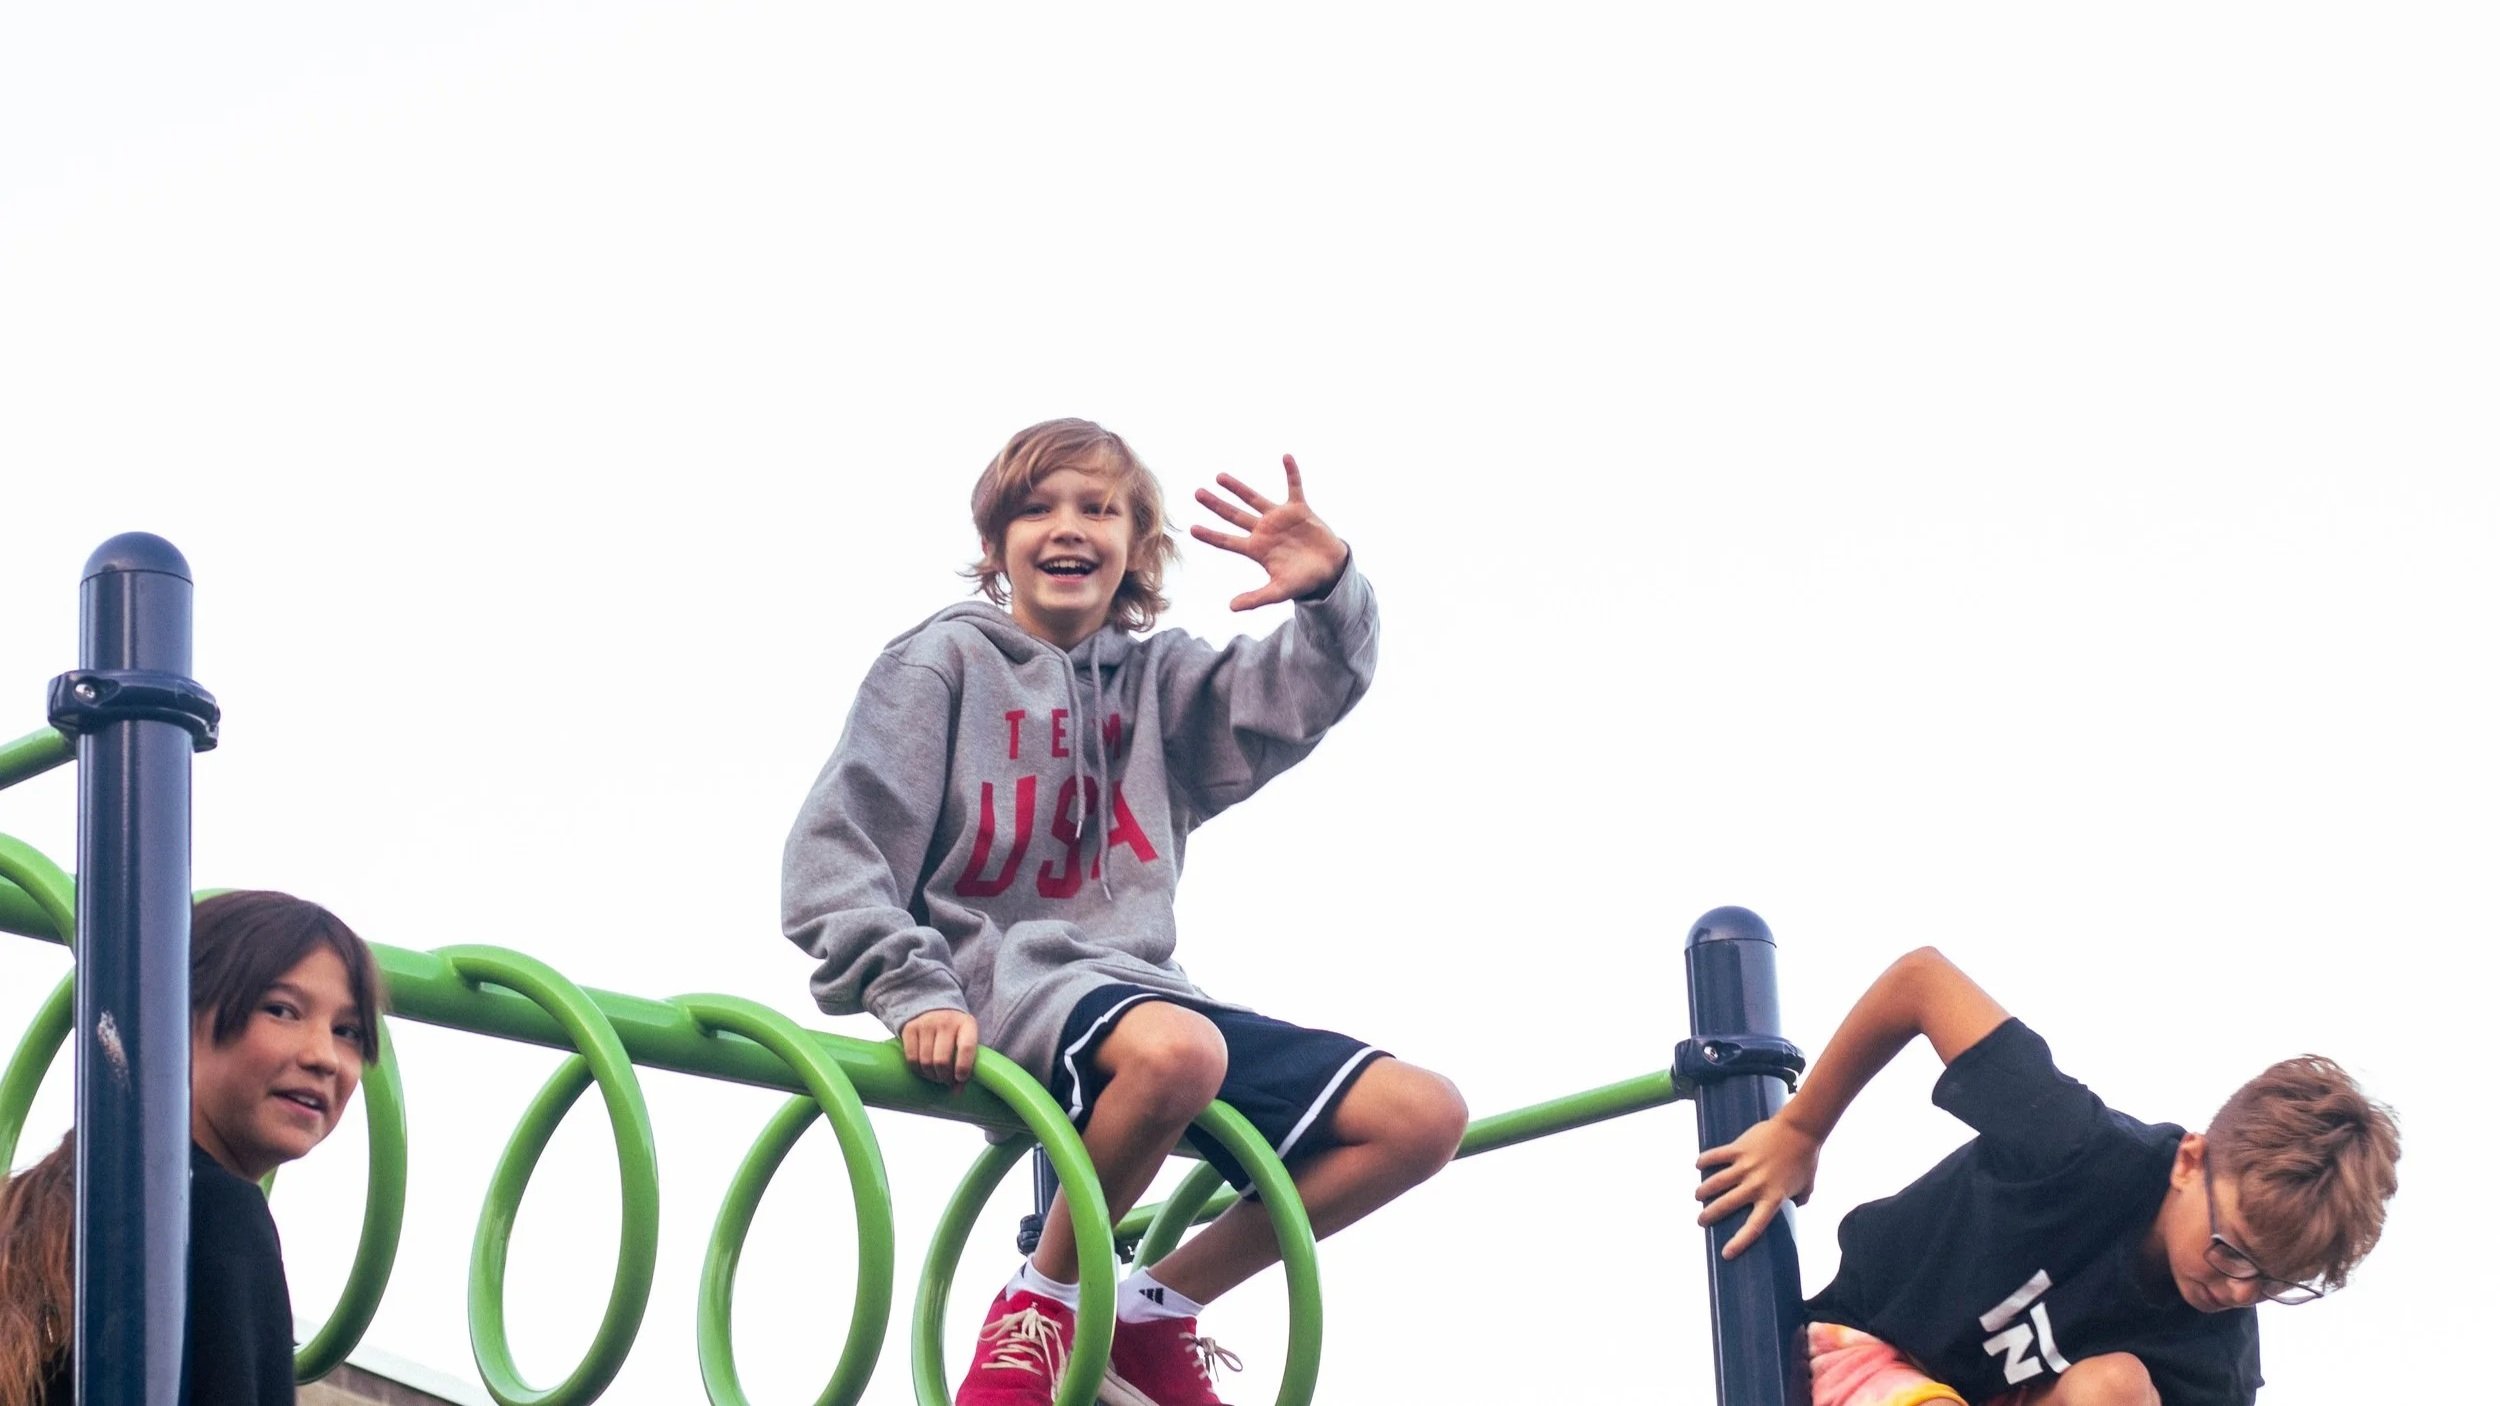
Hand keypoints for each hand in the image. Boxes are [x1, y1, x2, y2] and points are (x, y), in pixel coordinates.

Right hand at [899, 1009, 979, 1091]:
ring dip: (930, 1075)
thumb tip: (956, 1093)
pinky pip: (911, 1058)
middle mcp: (946, 1021)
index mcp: (966, 1024)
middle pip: (942, 1060)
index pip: (966, 1048)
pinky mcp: (910, 1028)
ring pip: (926, 1062)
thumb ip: (965, 1065)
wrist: (933, 1007)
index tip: (960, 1078)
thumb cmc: (955, 1032)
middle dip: (944, 1077)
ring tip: (935, 1075)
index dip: (963, 1067)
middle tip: (946, 1080)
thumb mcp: (965, 1041)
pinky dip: (917, 1069)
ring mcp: (926, 1023)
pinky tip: (924, 1069)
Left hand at [1191, 454, 1350, 610]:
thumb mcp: (1279, 591)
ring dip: (1238, 488)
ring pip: (1254, 498)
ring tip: (1219, 476)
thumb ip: (1256, 598)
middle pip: (1234, 515)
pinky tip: (1286, 457)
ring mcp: (1279, 518)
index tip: (1191, 528)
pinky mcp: (1299, 509)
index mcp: (1256, 549)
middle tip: (1197, 493)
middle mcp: (1264, 531)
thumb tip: (1231, 607)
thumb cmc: (1303, 581)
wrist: (1329, 570)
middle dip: (1216, 505)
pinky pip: (1294, 486)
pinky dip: (1291, 472)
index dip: (1210, 535)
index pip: (1227, 541)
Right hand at [1694, 1112, 1822, 1259]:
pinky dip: (1705, 1160)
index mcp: (1773, 1198)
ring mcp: (1745, 1166)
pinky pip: (1716, 1156)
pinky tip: (1699, 1165)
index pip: (1754, 1227)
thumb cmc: (1806, 1158)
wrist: (1800, 1129)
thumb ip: (1801, 1199)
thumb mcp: (1808, 1186)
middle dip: (1709, 1215)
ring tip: (1698, 1195)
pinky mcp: (1739, 1148)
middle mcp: (1756, 1185)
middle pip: (1726, 1205)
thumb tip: (1796, 1205)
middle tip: (1701, 1221)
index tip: (1726, 1254)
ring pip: (1716, 1182)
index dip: (1739, 1242)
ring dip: (1703, 1190)